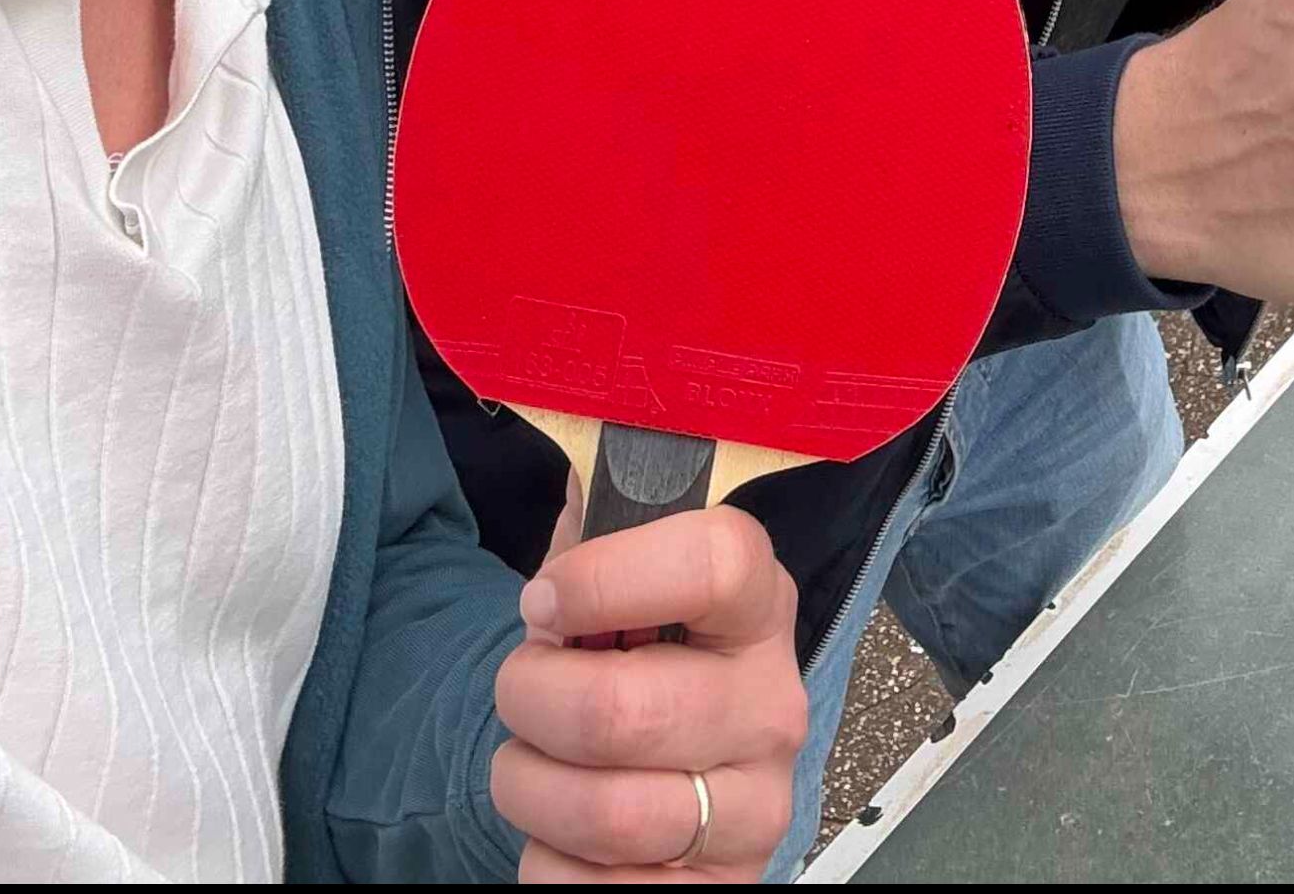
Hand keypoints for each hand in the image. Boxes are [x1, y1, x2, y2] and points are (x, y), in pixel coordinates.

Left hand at [492, 506, 805, 880]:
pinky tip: (561, 831)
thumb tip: (571, 443)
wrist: (678, 766)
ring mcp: (756, 808)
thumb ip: (600, 518)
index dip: (604, 577)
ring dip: (529, 785)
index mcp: (759, 604)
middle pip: (624, 710)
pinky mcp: (724, 890)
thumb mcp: (627, 572)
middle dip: (529, 696)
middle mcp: (773, 706)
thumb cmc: (636, 651)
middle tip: (519, 687)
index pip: (713, 563)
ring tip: (530, 761)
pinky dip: (548, 864)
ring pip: (606, 812)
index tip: (544, 598)